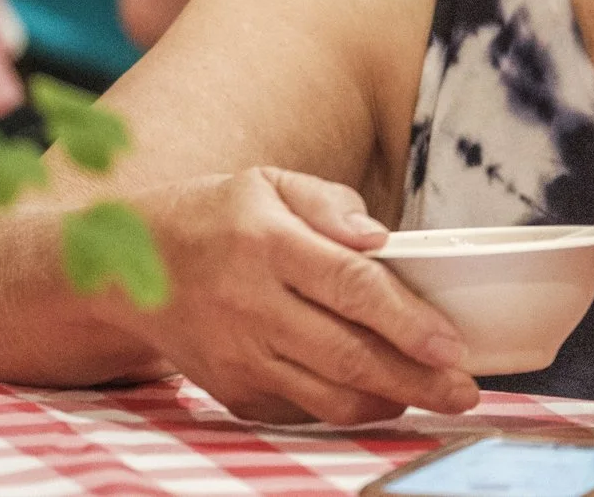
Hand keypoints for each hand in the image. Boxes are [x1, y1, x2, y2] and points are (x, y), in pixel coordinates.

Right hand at [105, 168, 478, 425]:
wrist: (128, 267)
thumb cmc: (214, 217)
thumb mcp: (267, 182)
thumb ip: (328, 203)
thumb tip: (380, 240)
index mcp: (266, 242)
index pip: (350, 286)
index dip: (407, 320)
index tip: (452, 343)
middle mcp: (251, 303)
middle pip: (348, 353)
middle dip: (416, 377)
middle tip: (464, 391)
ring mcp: (239, 355)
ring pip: (329, 395)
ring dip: (390, 401)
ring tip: (432, 394)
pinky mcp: (231, 391)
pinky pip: (301, 410)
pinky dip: (345, 407)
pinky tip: (377, 394)